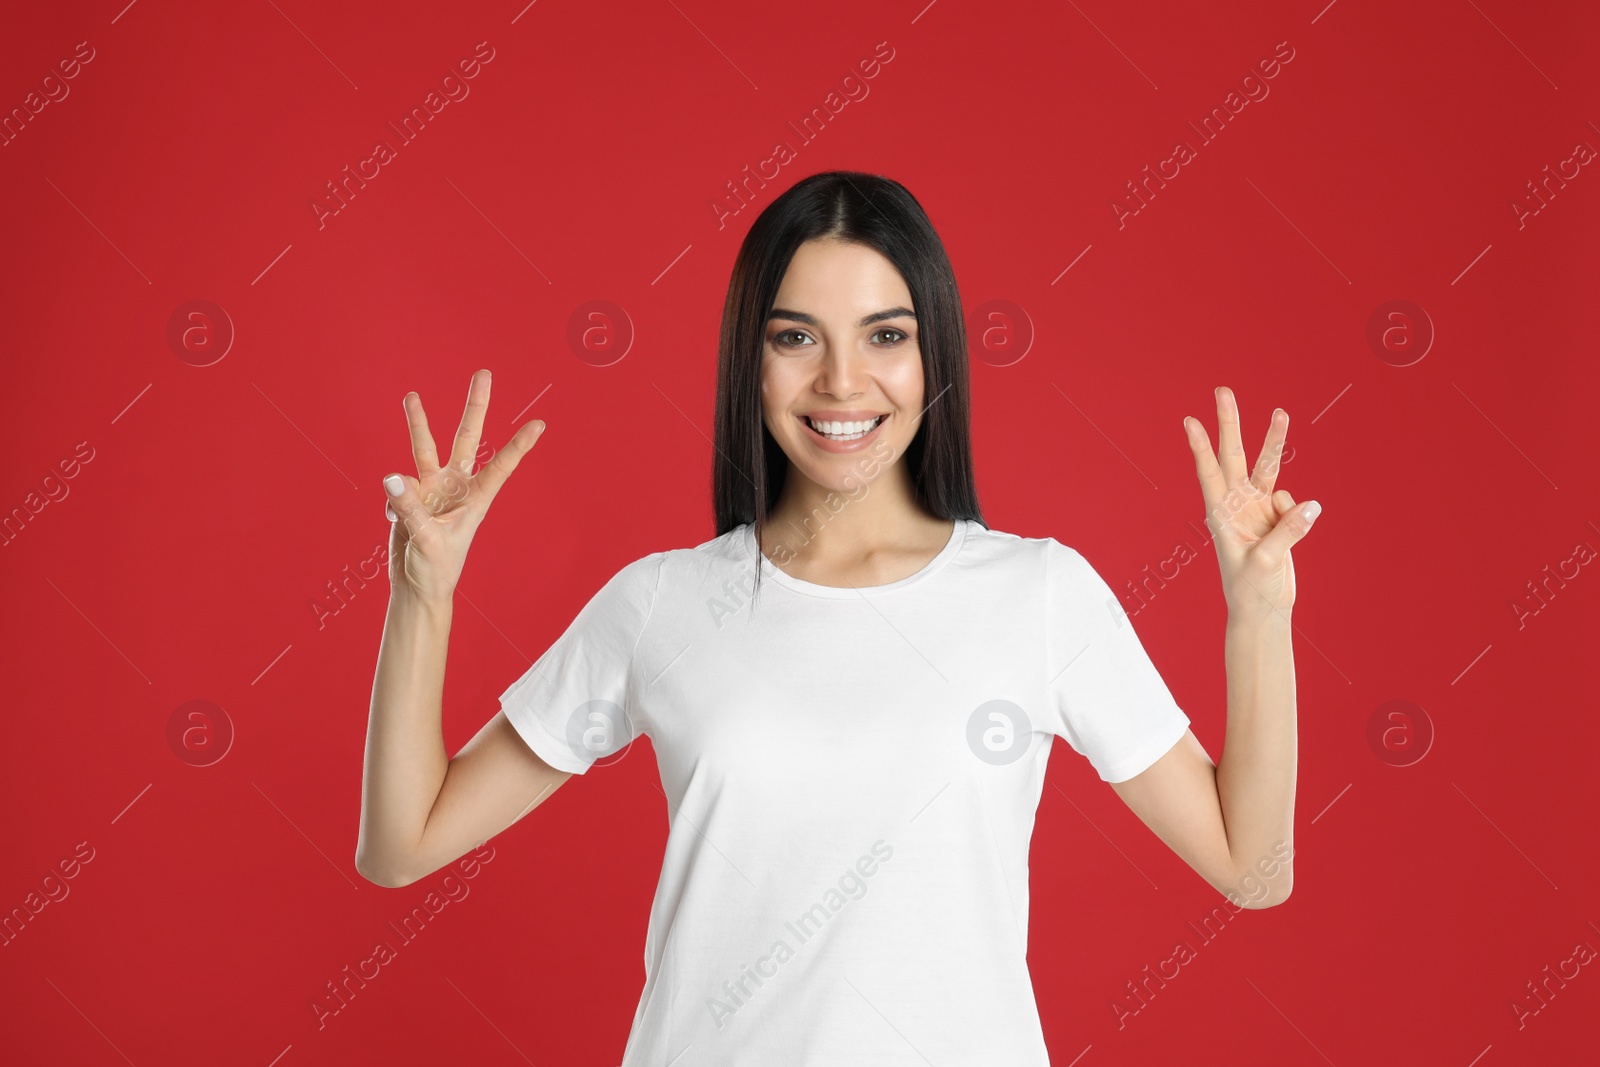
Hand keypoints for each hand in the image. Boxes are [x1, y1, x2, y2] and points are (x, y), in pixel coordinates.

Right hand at [382, 369, 544, 604]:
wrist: (416, 587)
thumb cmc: (435, 570)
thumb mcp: (427, 541)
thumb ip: (411, 508)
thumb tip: (393, 477)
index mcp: (475, 499)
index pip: (500, 467)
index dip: (519, 447)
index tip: (539, 425)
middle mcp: (456, 487)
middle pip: (466, 438)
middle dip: (475, 407)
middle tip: (484, 374)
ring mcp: (432, 489)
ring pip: (425, 447)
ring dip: (418, 423)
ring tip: (411, 396)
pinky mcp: (410, 496)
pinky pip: (396, 490)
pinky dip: (393, 505)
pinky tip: (399, 526)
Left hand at [1184, 386, 1319, 622]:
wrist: (1264, 609)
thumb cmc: (1250, 590)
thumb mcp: (1265, 563)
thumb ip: (1287, 533)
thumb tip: (1310, 506)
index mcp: (1220, 513)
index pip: (1208, 472)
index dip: (1200, 447)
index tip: (1189, 421)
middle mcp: (1236, 504)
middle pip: (1234, 455)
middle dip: (1230, 423)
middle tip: (1222, 391)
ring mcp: (1257, 508)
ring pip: (1266, 466)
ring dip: (1273, 441)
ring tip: (1280, 413)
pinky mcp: (1278, 517)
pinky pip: (1292, 502)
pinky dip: (1297, 513)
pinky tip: (1292, 535)